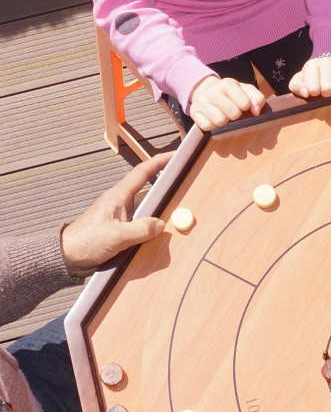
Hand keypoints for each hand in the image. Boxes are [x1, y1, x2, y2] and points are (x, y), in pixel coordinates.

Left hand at [61, 154, 169, 276]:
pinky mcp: (122, 228)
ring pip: (147, 208)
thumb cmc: (85, 242)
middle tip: (184, 186)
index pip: (142, 173)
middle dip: (166, 187)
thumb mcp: (116, 236)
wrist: (67, 256)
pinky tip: (160, 233)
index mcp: (118, 197)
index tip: (175, 155)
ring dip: (160, 210)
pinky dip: (152, 226)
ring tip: (176, 213)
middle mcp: (121, 203)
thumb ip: (140, 229)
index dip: (159, 162)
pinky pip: (142, 223)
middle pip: (149, 190)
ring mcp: (122, 216)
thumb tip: (161, 224)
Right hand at [189, 75, 265, 130]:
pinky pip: (207, 126)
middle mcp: (212, 91)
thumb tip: (257, 111)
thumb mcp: (245, 91)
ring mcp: (201, 101)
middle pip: (233, 113)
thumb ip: (257, 98)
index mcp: (227, 84)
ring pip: (219, 121)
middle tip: (233, 113)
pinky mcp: (194, 112)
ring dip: (224, 122)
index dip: (246, 107)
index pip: (244, 103)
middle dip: (236, 116)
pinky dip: (213, 126)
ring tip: (224, 117)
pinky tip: (214, 120)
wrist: (205, 90)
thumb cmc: (231, 94)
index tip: (244, 106)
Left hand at [289, 56, 330, 98]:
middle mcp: (326, 61)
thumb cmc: (314, 74)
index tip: (315, 88)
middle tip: (326, 89)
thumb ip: (296, 86)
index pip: (313, 89)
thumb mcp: (301, 79)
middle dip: (327, 92)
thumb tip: (305, 93)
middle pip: (328, 88)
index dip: (315, 92)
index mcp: (312, 65)